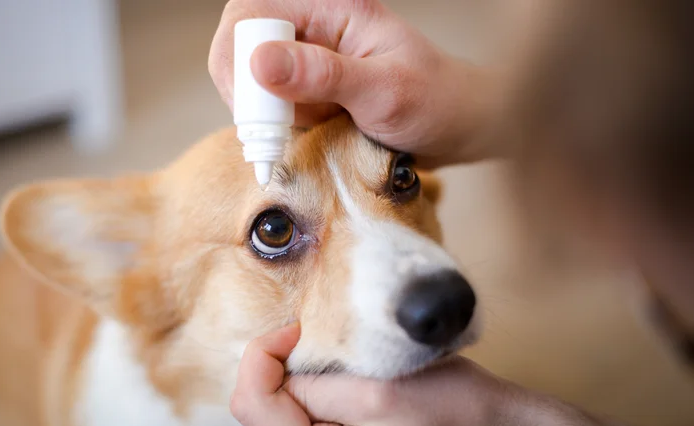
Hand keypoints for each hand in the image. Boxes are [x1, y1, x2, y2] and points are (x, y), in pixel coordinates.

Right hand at [209, 0, 494, 165]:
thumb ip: (324, 75)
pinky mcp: (309, 89)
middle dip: (248, 93)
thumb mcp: (385, 91)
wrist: (458, 127)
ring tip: (310, 134)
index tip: (263, 109)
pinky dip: (281, 129)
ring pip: (252, 82)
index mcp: (329, 6)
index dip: (242, 60)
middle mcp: (313, 27)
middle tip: (275, 132)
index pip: (252, 14)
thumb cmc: (436, 101)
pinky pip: (272, 106)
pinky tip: (313, 138)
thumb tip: (259, 63)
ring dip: (266, 117)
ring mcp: (308, 59)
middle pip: (241, 47)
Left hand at [231, 324, 693, 425]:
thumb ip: (319, 386)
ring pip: (278, 405)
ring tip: (328, 348)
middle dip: (275, 361)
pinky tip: (336, 365)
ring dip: (292, 368)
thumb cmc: (451, 412)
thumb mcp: (380, 394)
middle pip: (259, 406)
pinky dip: (308, 377)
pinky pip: (301, 407)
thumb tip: (277, 366)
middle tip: (312, 332)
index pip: (253, 404)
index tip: (298, 327)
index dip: (263, 354)